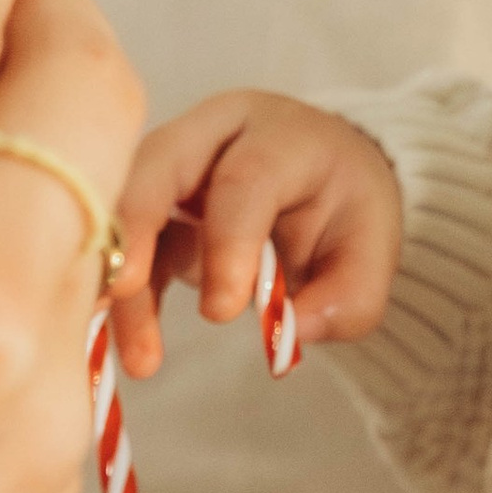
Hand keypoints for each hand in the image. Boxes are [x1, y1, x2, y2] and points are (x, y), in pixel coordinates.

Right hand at [110, 90, 401, 378]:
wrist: (325, 188)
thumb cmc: (345, 213)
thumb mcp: (371, 254)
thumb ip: (345, 299)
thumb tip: (291, 332)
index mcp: (282, 136)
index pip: (247, 178)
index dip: (228, 242)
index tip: (222, 312)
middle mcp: (216, 135)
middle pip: (160, 164)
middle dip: (136, 227)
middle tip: (123, 290)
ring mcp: (173, 165)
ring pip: (128, 206)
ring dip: (120, 280)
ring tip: (138, 357)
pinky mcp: (151, 206)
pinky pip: (124, 246)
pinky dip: (123, 299)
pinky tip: (127, 348)